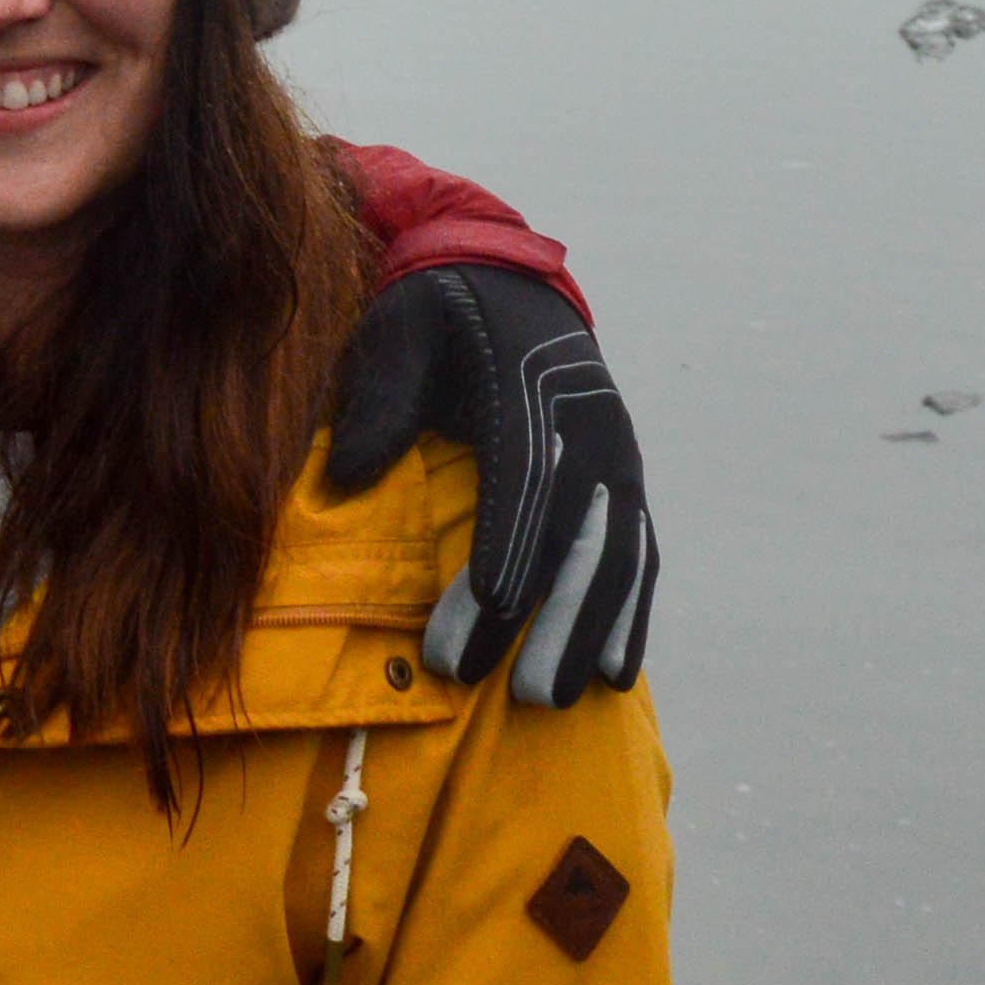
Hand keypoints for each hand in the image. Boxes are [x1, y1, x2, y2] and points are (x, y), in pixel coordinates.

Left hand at [320, 263, 653, 705]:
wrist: (509, 286)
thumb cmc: (439, 316)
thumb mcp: (397, 333)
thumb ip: (379, 400)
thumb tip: (347, 479)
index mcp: (530, 387)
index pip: (525, 481)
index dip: (510, 555)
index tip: (489, 622)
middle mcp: (591, 424)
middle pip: (579, 532)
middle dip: (554, 617)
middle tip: (519, 693)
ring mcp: (617, 454)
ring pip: (617, 554)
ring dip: (593, 629)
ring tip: (559, 698)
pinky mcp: (625, 478)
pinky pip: (638, 552)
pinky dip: (631, 612)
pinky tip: (616, 671)